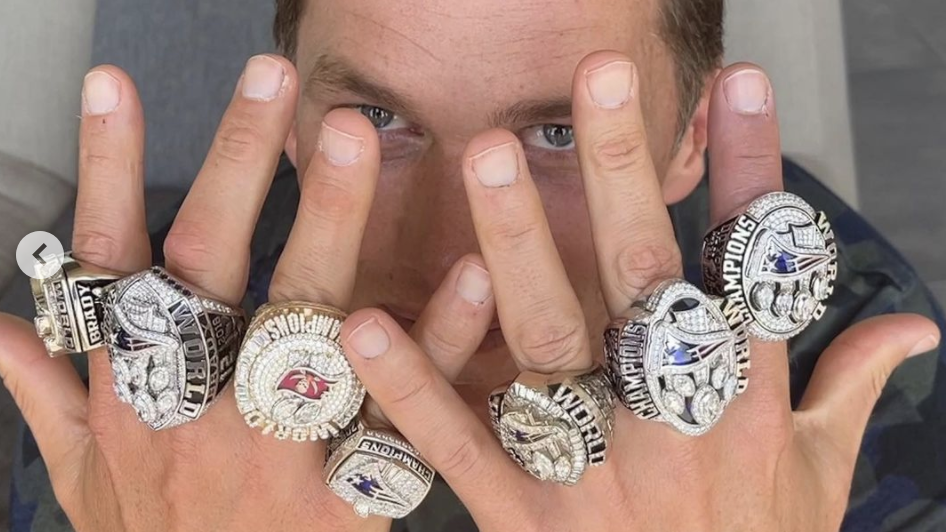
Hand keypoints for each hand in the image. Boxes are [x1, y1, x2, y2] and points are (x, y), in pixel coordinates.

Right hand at [0, 55, 495, 531]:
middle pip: (211, 265)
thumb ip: (44, 396)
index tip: (114, 86)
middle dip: (235, 163)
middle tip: (272, 79)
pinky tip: (469, 273)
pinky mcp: (345, 490)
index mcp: (125, 393)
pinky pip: (400, 401)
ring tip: (361, 138)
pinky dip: (437, 338)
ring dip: (334, 223)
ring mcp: (270, 446)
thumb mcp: (79, 479)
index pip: (106, 262)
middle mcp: (191, 407)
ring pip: (303, 317)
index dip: (106, 169)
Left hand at [335, 53, 940, 530]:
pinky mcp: (526, 518)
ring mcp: (596, 468)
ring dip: (517, 244)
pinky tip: (363, 324)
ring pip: (551, 340)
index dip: (755, 172)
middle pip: (646, 278)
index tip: (741, 86)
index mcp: (748, 405)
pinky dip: (413, 386)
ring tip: (490, 156)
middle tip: (597, 81)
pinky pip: (462, 444)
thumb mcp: (819, 477)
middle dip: (623, 174)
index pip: (757, 269)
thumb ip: (852, 389)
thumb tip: (917, 328)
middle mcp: (674, 422)